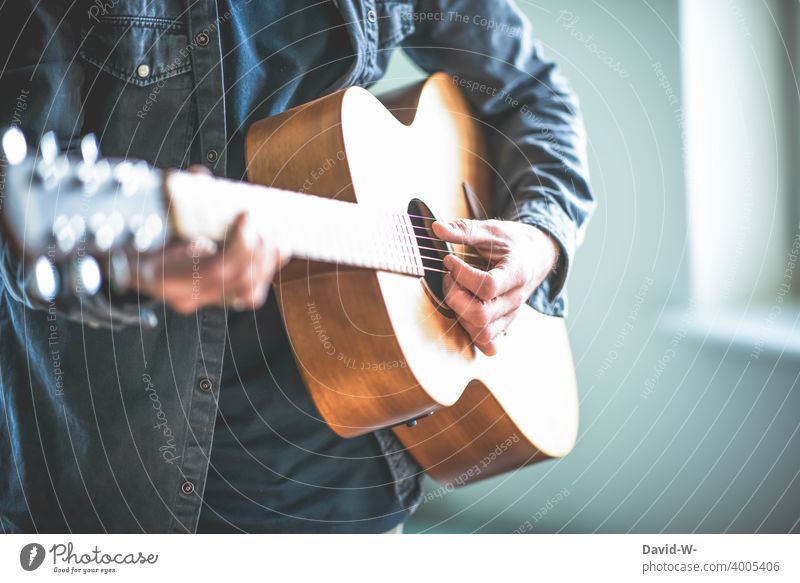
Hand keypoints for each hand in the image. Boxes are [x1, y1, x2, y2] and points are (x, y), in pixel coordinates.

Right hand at [134, 168, 284, 313]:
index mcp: (166, 275)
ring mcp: (201, 299)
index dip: (238, 244)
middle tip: (265, 226)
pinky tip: (277, 251)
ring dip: (266, 262)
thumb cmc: (141, 238)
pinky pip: (248, 294)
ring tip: (274, 237)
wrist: (128, 264)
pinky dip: (266, 270)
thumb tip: (200, 176)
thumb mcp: (154, 213)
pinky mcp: (214, 298)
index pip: (215, 269)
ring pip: (247, 293)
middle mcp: (186, 294)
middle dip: (257, 252)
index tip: (246, 216)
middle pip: (236, 282)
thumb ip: (179, 194)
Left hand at [432, 219, 558, 355]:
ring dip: (459, 314)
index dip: (462, 275)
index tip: (450, 260)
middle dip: (455, 296)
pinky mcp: (505, 324)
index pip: (487, 286)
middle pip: (481, 314)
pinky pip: (487, 342)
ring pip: (482, 332)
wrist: (538, 255)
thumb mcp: (491, 229)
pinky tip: (463, 311)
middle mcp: (516, 299)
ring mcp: (511, 314)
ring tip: (455, 291)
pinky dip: (471, 332)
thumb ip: (464, 229)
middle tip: (449, 277)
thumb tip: (435, 228)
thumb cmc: (513, 242)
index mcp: (517, 272)